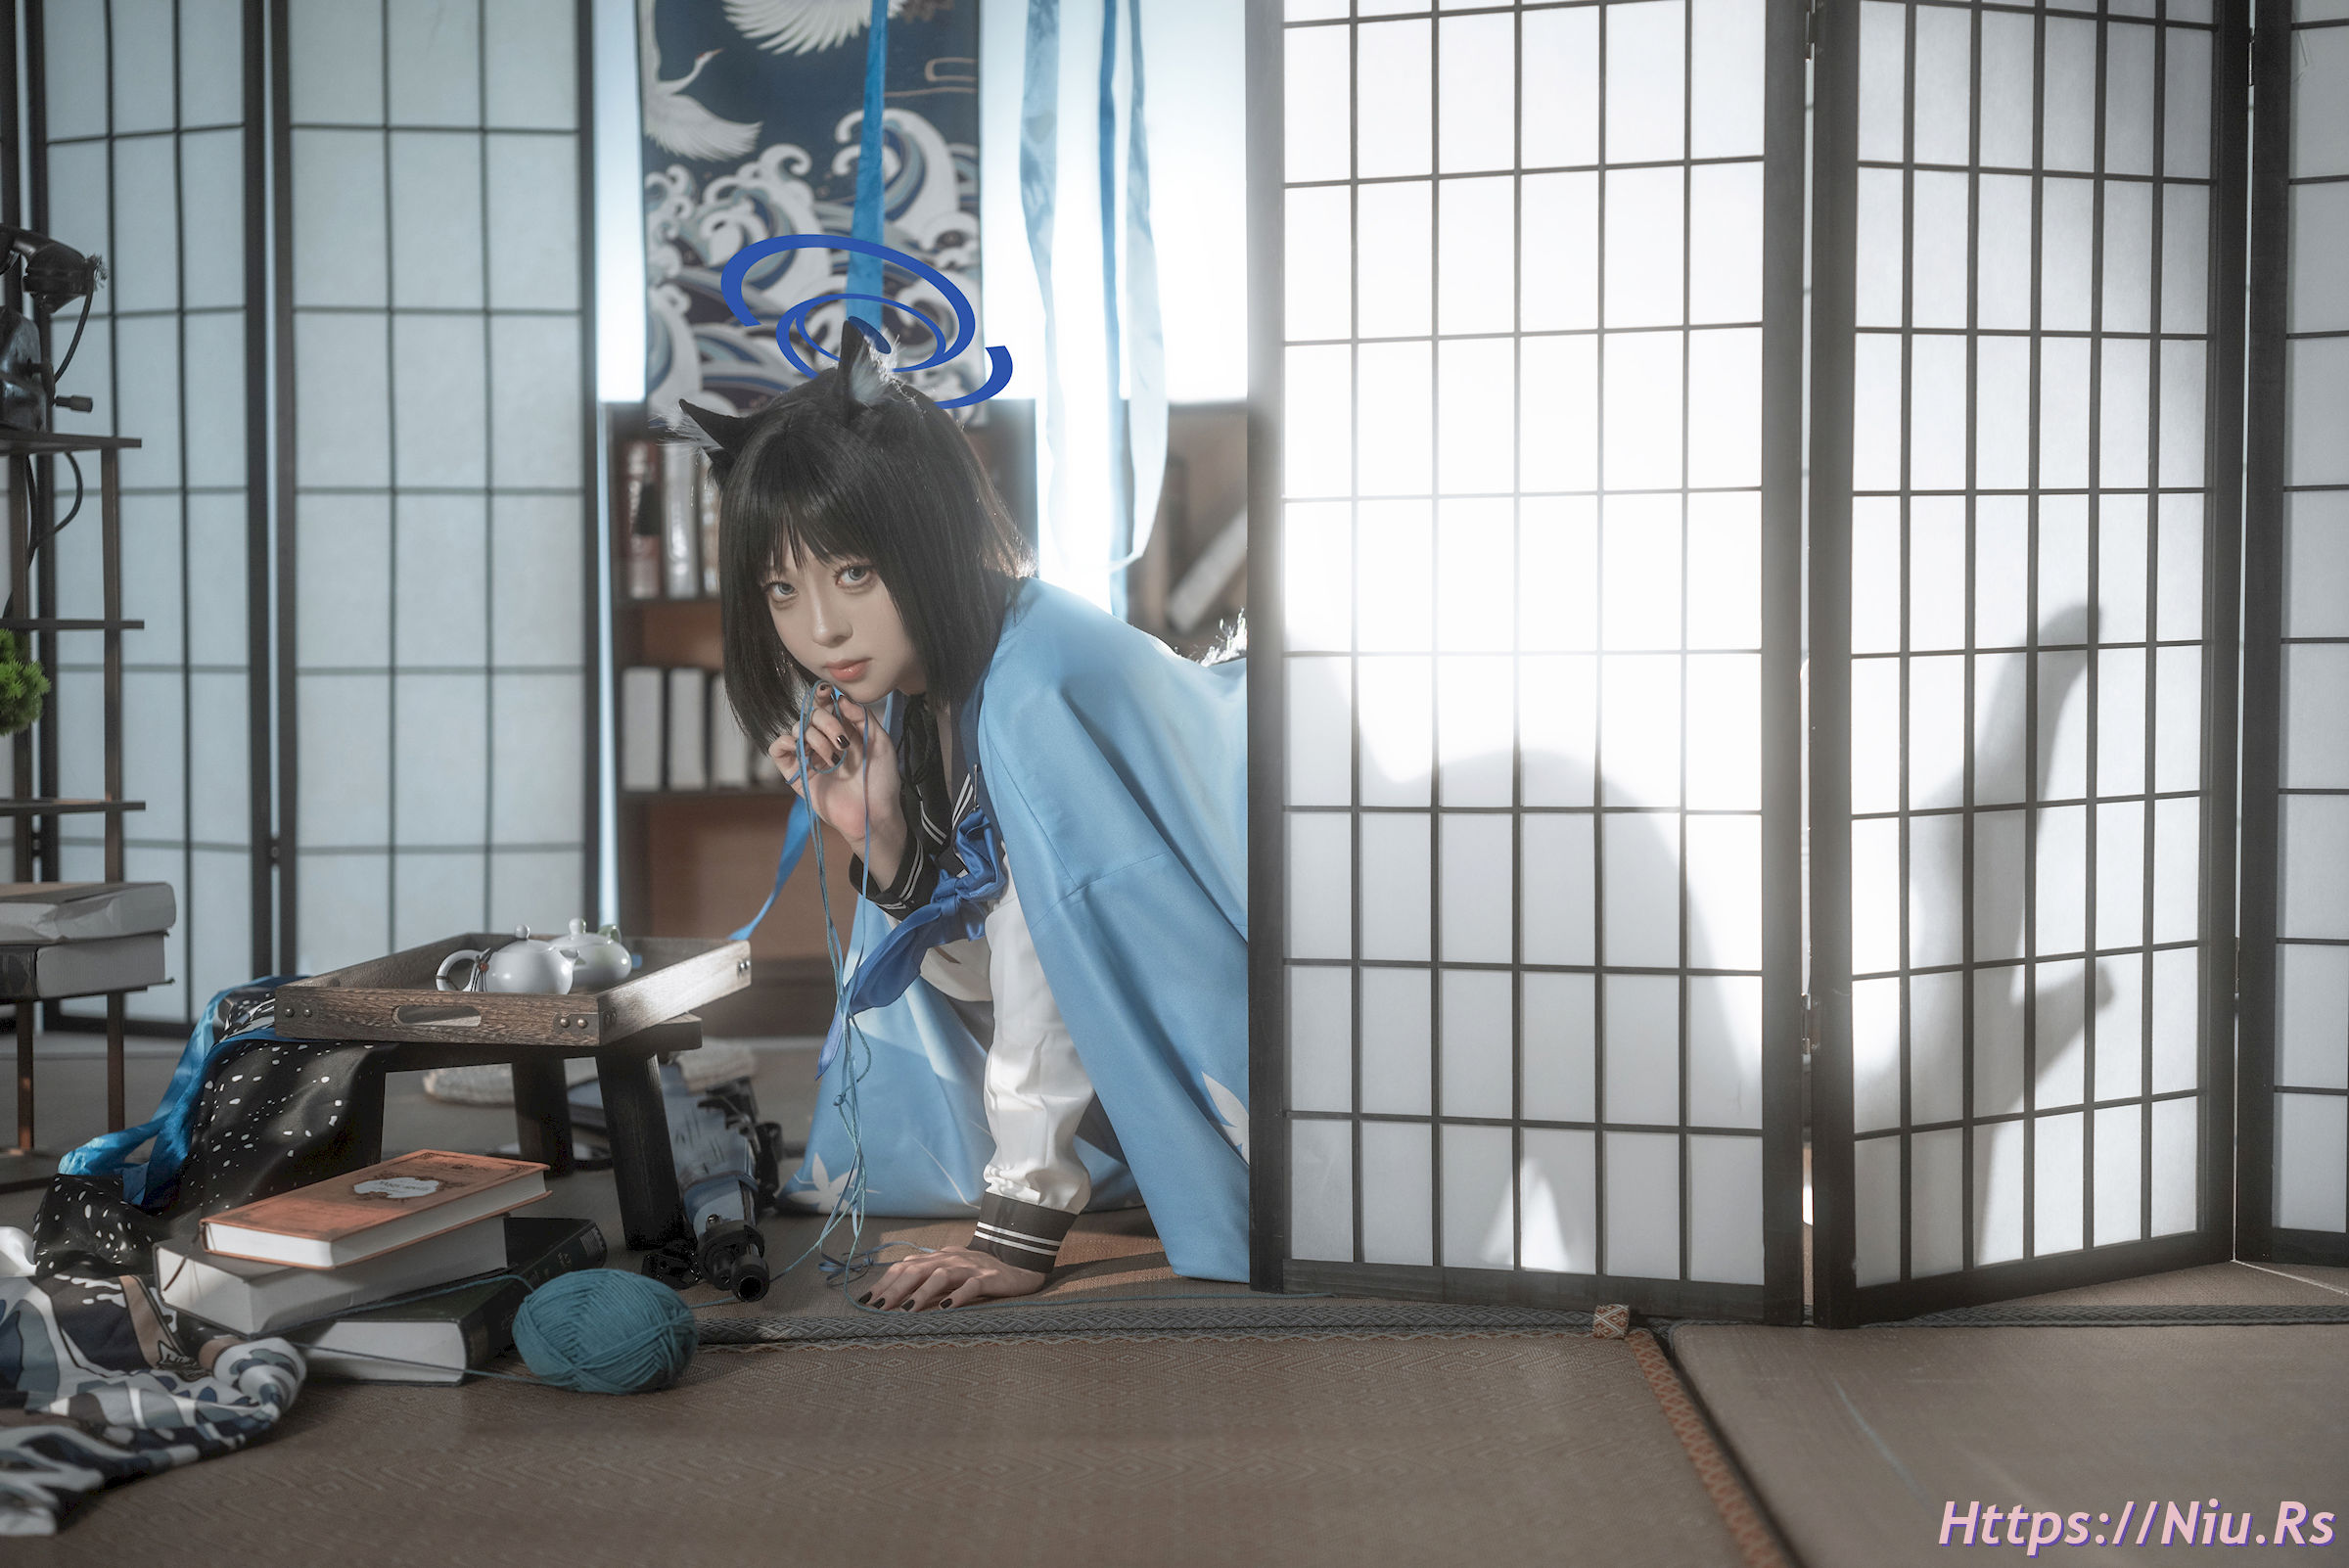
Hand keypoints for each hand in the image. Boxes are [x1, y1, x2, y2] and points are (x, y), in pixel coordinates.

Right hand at [767, 693, 906, 878]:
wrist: (874, 814)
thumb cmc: (881, 782)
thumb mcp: (880, 743)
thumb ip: (862, 717)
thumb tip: (841, 698)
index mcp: (844, 731)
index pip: (826, 705)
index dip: (823, 696)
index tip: (825, 692)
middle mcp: (825, 741)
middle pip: (811, 715)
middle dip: (825, 721)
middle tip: (842, 742)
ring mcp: (810, 757)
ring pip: (796, 730)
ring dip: (814, 737)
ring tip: (833, 757)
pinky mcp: (797, 774)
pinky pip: (778, 750)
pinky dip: (784, 743)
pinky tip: (801, 750)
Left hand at [861, 1245, 1047, 1309]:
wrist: (1019, 1267)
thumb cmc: (979, 1274)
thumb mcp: (950, 1274)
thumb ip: (927, 1280)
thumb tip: (895, 1298)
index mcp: (938, 1257)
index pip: (905, 1266)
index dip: (885, 1282)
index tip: (867, 1300)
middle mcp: (951, 1258)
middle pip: (917, 1270)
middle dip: (895, 1289)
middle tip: (879, 1308)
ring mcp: (970, 1267)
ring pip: (940, 1276)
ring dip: (921, 1293)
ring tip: (906, 1311)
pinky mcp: (989, 1279)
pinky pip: (971, 1286)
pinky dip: (957, 1296)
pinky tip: (945, 1309)